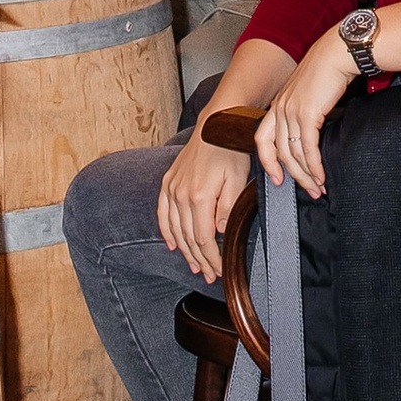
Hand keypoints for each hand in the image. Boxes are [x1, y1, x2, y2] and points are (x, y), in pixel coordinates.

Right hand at [156, 128, 250, 283]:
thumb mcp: (237, 180)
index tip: (219, 271)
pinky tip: (173, 245)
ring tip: (195, 266)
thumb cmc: (230, 150)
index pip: (204, 239)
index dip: (212, 258)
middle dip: (200, 260)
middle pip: (189, 238)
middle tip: (209, 275)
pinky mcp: (167, 183)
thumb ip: (227, 209)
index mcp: (199, 197)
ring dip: (185, 251)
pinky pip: (163, 214)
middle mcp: (180, 195)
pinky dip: (167, 232)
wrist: (214, 124)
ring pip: (176, 230)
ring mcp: (171, 188)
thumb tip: (219, 232)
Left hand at [255, 35, 361, 199]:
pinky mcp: (306, 114)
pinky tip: (322, 176)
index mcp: (278, 105)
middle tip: (308, 190)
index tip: (277, 178)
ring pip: (293, 154)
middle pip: (279, 152)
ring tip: (319, 188)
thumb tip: (310, 135)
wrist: (338, 53)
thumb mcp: (308, 93)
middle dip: (294, 176)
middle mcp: (280, 109)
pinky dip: (315, 166)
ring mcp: (291, 112)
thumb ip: (303, 111)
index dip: (267, 162)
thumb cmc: (328, 70)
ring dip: (307, 175)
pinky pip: (308, 148)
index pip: (262, 139)